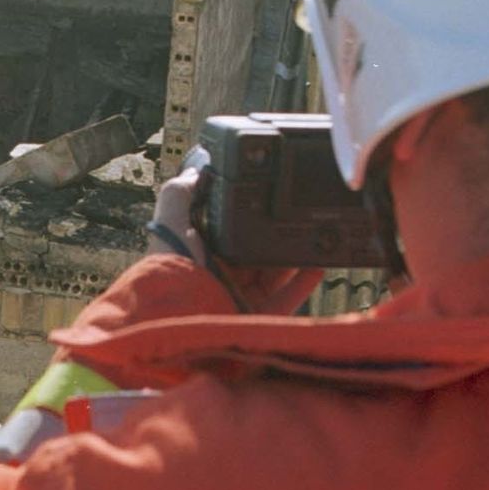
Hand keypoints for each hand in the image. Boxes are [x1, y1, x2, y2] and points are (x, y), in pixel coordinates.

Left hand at [145, 168, 323, 314]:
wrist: (181, 311)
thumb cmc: (172, 268)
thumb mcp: (172, 221)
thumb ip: (181, 194)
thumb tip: (198, 170)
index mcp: (198, 254)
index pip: (228, 234)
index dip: (247, 219)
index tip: (268, 203)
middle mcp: (218, 278)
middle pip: (255, 256)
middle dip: (276, 239)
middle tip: (299, 220)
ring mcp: (237, 300)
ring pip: (273, 277)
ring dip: (293, 259)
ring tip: (314, 239)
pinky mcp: (252, 319)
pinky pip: (284, 301)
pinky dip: (301, 285)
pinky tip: (316, 267)